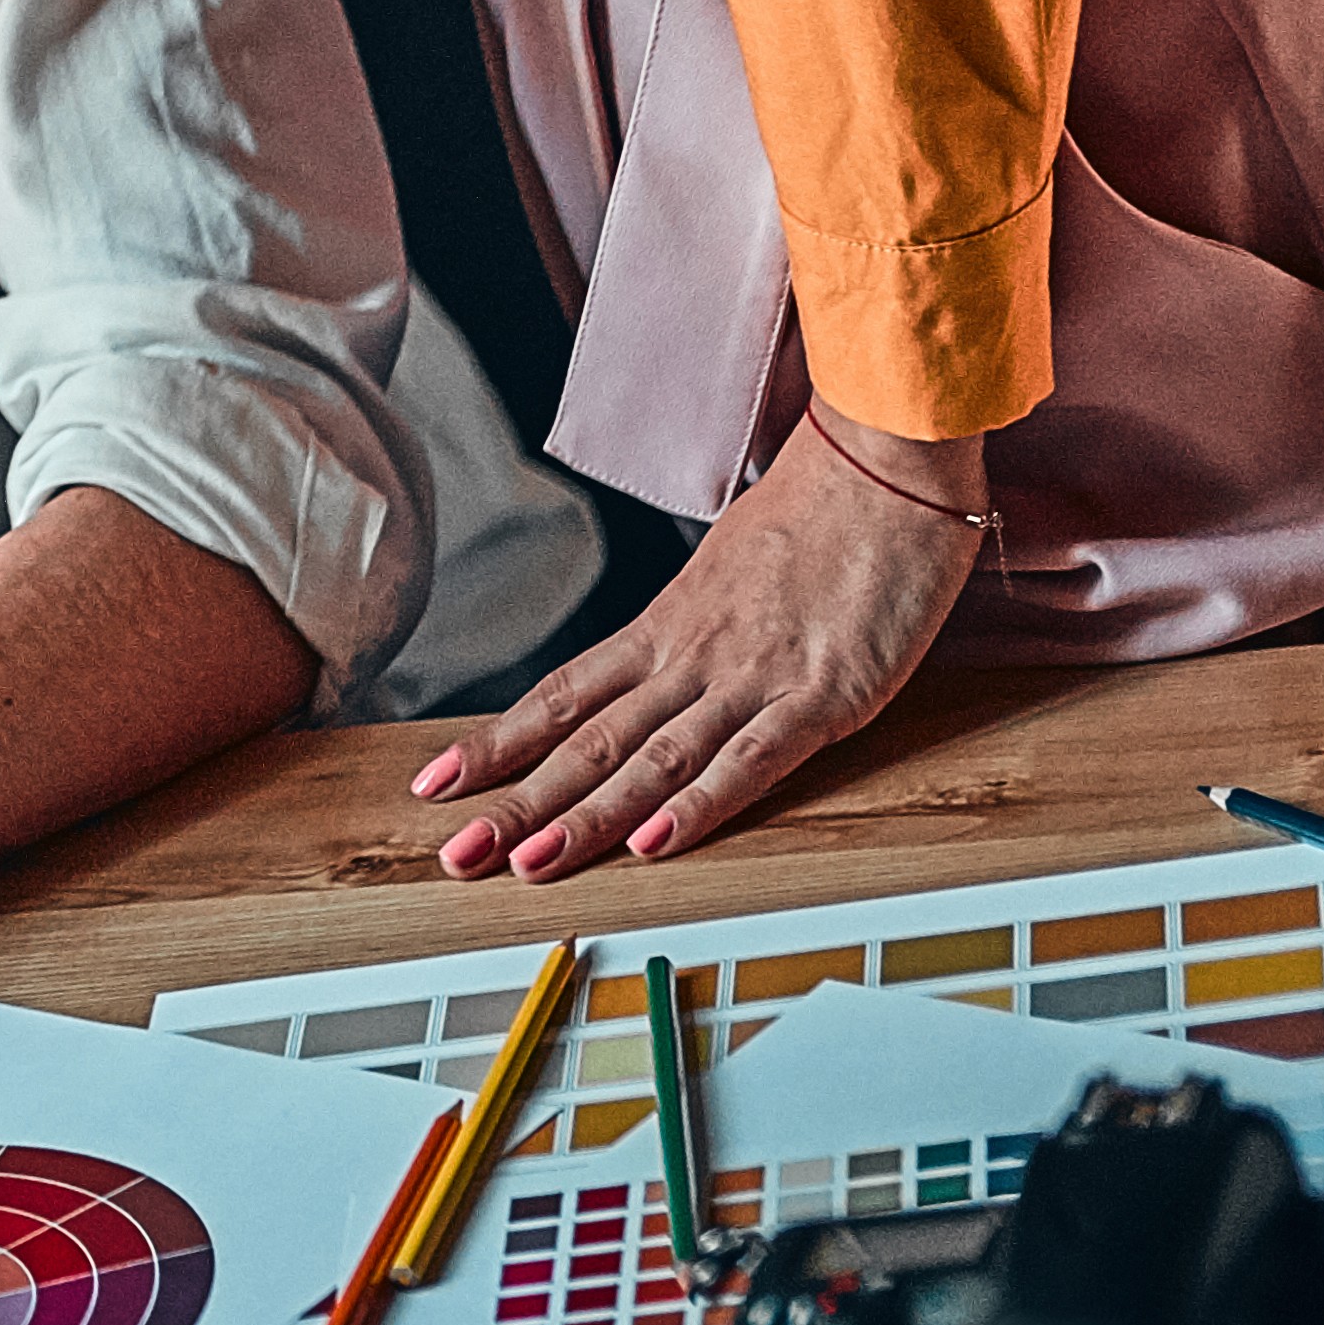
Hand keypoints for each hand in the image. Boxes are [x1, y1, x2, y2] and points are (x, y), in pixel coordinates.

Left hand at [410, 426, 978, 875]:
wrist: (886, 461)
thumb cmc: (819, 509)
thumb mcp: (730, 569)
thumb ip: (693, 626)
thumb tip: (656, 661)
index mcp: (666, 626)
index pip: (563, 696)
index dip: (498, 744)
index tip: (437, 782)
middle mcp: (692, 656)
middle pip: (588, 740)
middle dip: (517, 802)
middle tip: (456, 854)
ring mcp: (752, 677)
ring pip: (652, 760)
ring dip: (587, 818)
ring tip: (527, 863)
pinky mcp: (822, 697)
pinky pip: (750, 760)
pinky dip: (700, 805)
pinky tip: (654, 844)